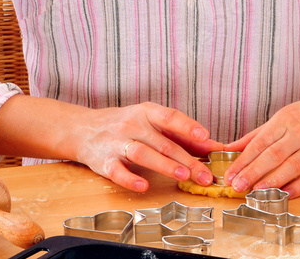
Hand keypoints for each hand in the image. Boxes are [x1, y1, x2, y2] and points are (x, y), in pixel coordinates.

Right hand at [73, 102, 221, 191]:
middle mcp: (132, 125)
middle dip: (187, 160)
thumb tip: (215, 146)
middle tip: (205, 174)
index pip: (170, 117)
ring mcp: (117, 142)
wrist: (85, 129)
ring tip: (184, 176)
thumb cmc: (129, 126)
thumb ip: (182, 135)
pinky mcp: (103, 161)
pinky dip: (130, 179)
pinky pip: (117, 171)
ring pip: (144, 154)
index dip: (188, 126)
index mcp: (148, 112)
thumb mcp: (153, 123)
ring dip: (165, 166)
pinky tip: (144, 186)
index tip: (205, 136)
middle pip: (163, 143)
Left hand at [222, 90, 299, 196]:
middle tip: (236, 186)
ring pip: (291, 166)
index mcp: (287, 118)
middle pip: (272, 155)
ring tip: (255, 192)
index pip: (260, 142)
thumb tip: (231, 148)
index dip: (243, 160)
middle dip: (252, 172)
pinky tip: (284, 194)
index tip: (229, 175)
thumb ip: (259, 133)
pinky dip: (297, 187)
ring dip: (271, 181)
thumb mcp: (287, 114)